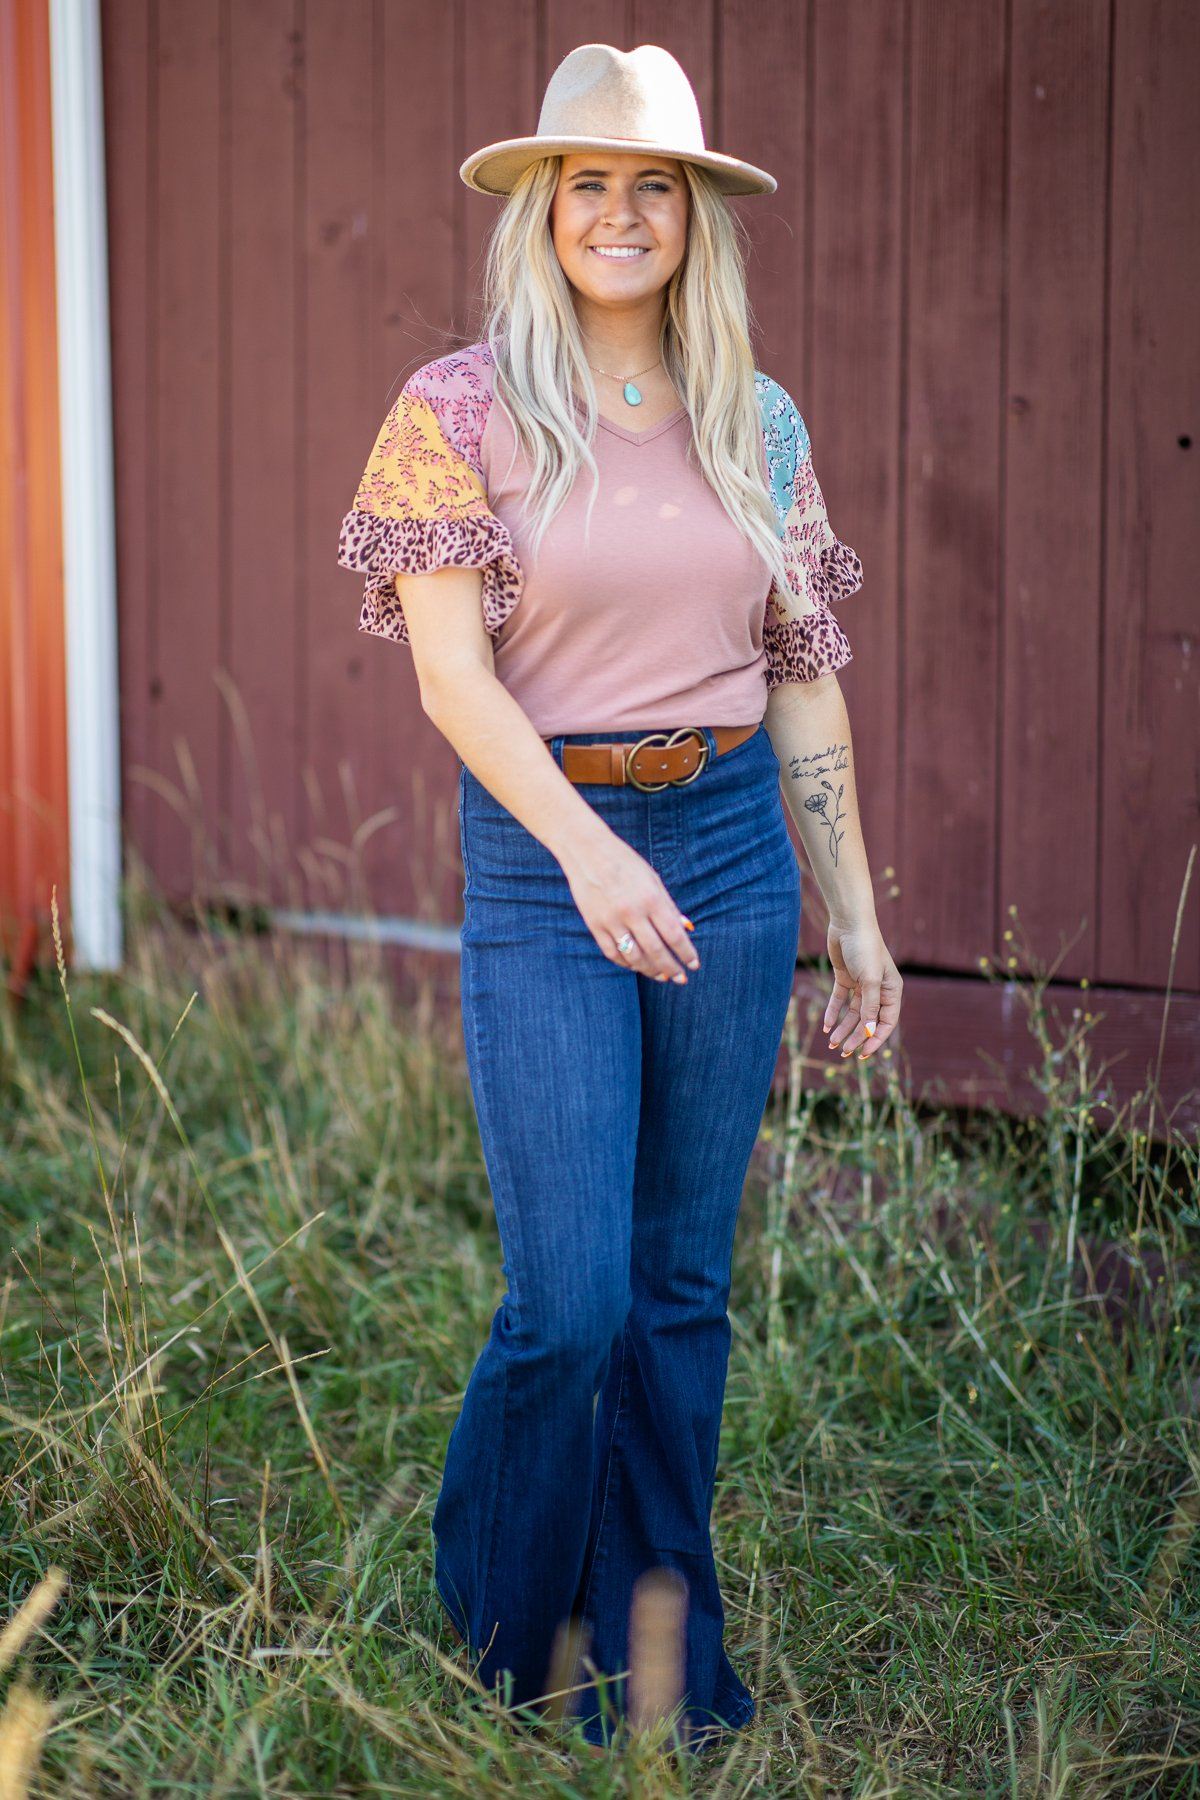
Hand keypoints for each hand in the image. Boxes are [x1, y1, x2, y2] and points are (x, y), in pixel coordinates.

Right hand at [558, 828, 699, 983]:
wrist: (587, 851)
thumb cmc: (625, 863)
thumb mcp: (653, 879)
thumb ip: (669, 906)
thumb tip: (686, 928)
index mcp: (651, 898)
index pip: (674, 935)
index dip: (686, 953)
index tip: (693, 965)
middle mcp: (632, 912)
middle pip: (656, 951)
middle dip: (671, 968)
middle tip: (680, 979)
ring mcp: (611, 920)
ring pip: (634, 957)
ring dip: (650, 970)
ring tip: (661, 976)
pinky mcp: (594, 925)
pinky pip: (613, 953)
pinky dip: (626, 963)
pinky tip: (636, 966)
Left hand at [823, 918, 902, 1059]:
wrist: (849, 923)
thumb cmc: (865, 949)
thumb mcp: (869, 979)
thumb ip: (870, 1005)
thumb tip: (869, 1031)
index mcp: (891, 991)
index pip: (886, 1022)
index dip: (875, 1039)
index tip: (863, 1053)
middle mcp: (878, 990)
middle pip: (867, 1020)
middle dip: (856, 1037)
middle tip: (843, 1052)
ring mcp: (861, 984)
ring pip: (853, 1013)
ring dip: (843, 1028)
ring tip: (832, 1043)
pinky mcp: (845, 978)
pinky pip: (839, 1000)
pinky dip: (833, 1012)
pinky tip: (826, 1026)